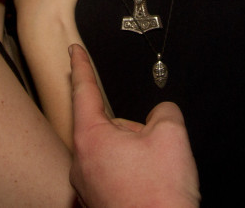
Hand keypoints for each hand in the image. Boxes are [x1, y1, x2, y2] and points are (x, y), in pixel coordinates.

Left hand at [69, 45, 199, 207]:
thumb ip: (164, 111)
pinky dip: (134, 176)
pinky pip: (117, 175)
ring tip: (153, 177)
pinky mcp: (97, 203)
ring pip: (115, 153)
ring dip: (136, 156)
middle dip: (133, 131)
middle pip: (108, 127)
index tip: (73, 52)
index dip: (81, 66)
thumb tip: (160, 116)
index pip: (84, 90)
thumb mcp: (171, 135)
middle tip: (154, 150)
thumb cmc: (157, 197)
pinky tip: (147, 188)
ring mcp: (87, 186)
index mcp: (91, 137)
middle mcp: (81, 162)